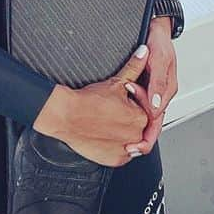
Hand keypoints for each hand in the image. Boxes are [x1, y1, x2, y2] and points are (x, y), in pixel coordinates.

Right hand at [33, 45, 151, 166]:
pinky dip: (118, 146)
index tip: (125, 101)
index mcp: (140, 118)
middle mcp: (135, 137)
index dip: (137, 103)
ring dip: (127, 133)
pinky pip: (123, 154)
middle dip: (132, 118)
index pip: (148, 111)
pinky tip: (108, 134)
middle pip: (141, 127)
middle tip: (116, 111)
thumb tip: (143, 54)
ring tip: (112, 122)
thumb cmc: (87, 102)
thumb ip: (134, 68)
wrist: (66, 115)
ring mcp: (125, 150)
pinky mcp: (114, 160)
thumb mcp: (116, 82)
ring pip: (133, 142)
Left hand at [133, 15, 178, 147]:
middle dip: (142, 137)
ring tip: (124, 139)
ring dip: (135, 125)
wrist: (153, 26)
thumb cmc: (158, 40)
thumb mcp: (159, 60)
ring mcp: (151, 89)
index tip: (139, 143)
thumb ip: (158, 82)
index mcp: (166, 89)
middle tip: (129, 149)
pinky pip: (137, 103)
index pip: (158, 117)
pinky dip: (130, 113)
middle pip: (152, 121)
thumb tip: (157, 106)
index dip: (148, 132)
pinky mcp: (143, 84)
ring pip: (144, 113)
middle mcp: (160, 92)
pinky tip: (120, 121)